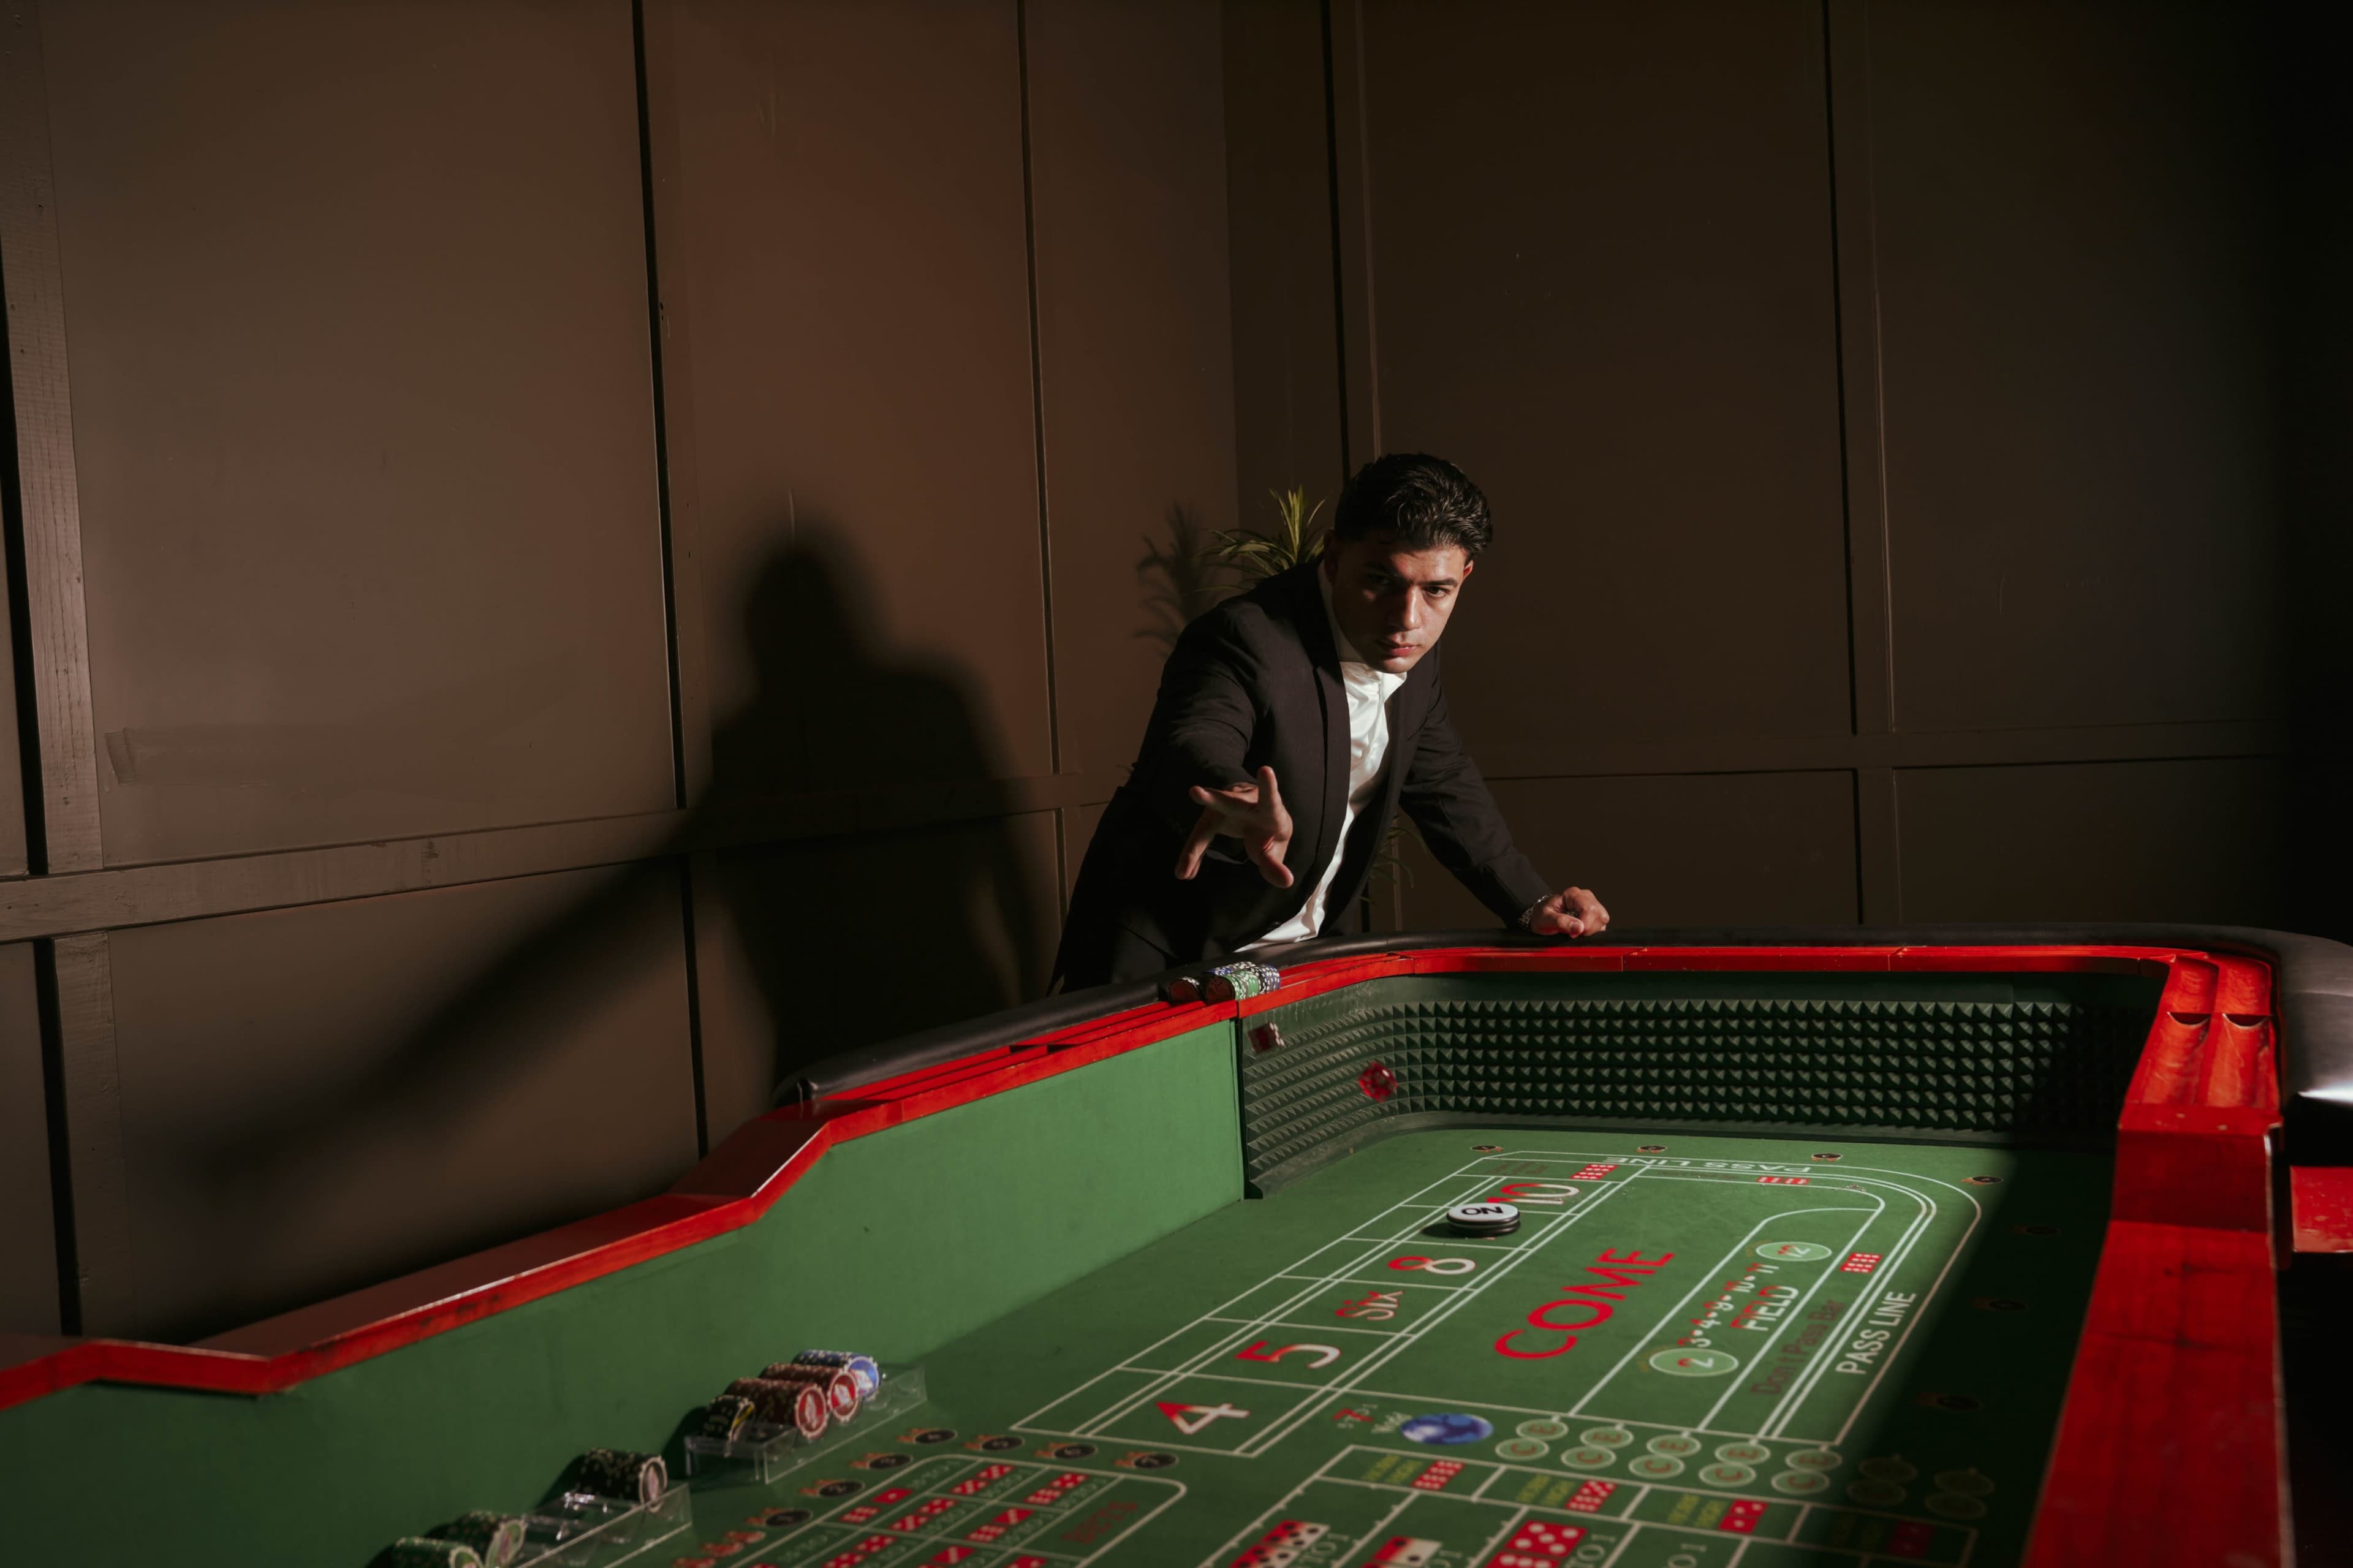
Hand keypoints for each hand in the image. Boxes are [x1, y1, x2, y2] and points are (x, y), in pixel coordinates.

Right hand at [1175, 765, 1294, 887]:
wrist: (1254, 817)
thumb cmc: (1267, 832)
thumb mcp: (1274, 849)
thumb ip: (1276, 865)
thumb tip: (1287, 883)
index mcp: (1268, 809)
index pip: (1269, 797)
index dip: (1268, 785)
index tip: (1266, 769)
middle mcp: (1244, 803)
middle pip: (1228, 802)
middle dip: (1213, 798)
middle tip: (1194, 792)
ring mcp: (1223, 807)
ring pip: (1207, 822)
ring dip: (1194, 843)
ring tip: (1181, 859)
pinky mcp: (1211, 815)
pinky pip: (1200, 837)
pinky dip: (1192, 855)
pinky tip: (1184, 872)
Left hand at [1528, 885, 1608, 937]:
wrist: (1541, 915)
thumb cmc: (1542, 915)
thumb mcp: (1545, 920)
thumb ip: (1561, 922)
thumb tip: (1579, 927)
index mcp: (1572, 894)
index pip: (1590, 908)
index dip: (1585, 924)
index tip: (1573, 934)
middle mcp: (1585, 896)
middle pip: (1600, 914)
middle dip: (1589, 929)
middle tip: (1574, 933)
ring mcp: (1591, 904)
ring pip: (1603, 919)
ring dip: (1591, 930)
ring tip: (1575, 932)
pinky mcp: (1594, 913)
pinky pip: (1601, 924)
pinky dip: (1592, 931)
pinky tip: (1579, 931)